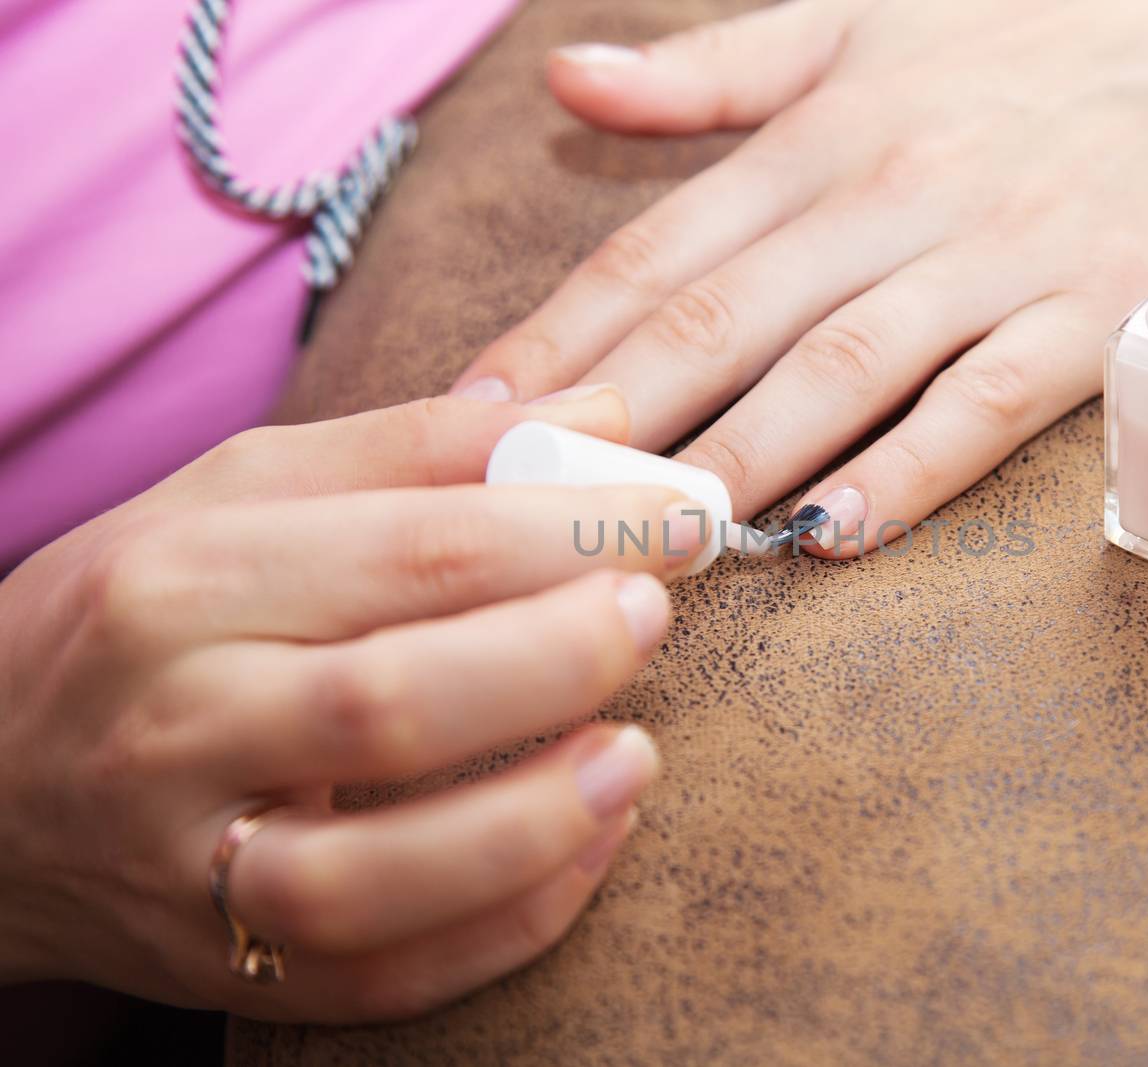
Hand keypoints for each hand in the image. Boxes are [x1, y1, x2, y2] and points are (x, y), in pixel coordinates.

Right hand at [0, 387, 706, 1020]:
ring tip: (639, 753)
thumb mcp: (238, 494)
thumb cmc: (134, 615)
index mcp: (184, 582)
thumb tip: (604, 420)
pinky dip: (505, 924)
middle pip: (395, 704)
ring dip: (538, 820)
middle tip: (652, 613)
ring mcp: (191, 868)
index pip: (412, 550)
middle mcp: (176, 726)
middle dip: (556, 659)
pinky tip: (588, 846)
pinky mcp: (222, 969)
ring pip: (376, 877)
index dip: (570, 531)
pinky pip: (380, 979)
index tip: (676, 514)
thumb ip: (419, 449)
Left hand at [452, 0, 1147, 554]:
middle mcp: (892, 188)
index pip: (657, 252)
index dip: (556, 342)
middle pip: (722, 322)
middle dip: (610, 424)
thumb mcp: (860, 17)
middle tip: (521, 512)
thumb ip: (715, 68)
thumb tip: (570, 83)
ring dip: (738, 460)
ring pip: (839, 367)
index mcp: (821, 128)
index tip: (471, 422)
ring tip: (653, 542)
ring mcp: (997, 249)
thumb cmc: (1034, 23)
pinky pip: (987, 400)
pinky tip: (835, 534)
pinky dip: (911, 469)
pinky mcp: (1099, 304)